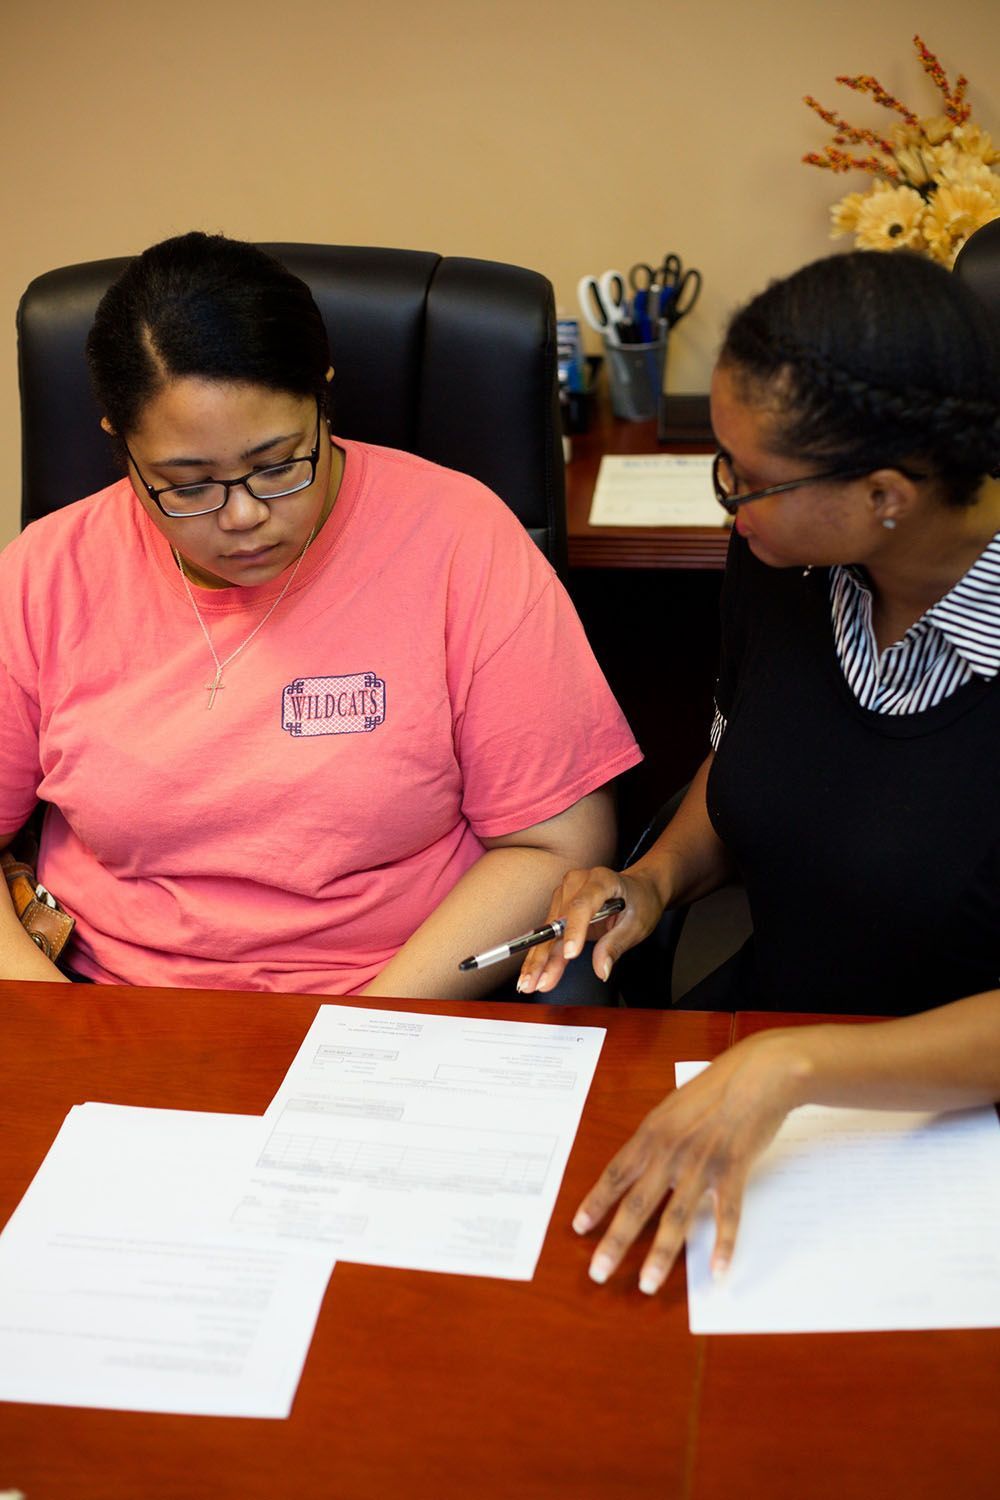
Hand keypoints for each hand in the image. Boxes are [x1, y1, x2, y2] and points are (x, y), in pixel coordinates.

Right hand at [516, 865, 664, 994]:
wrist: (638, 888)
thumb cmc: (640, 902)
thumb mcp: (636, 925)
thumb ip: (615, 945)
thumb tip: (601, 970)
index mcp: (601, 880)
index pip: (582, 905)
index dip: (574, 930)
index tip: (571, 955)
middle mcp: (577, 883)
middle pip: (558, 922)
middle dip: (546, 954)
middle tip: (536, 979)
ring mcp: (565, 894)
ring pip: (549, 932)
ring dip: (539, 959)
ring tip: (530, 983)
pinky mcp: (559, 908)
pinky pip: (550, 935)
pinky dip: (542, 956)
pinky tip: (534, 974)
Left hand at [573, 1031, 805, 1292]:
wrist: (759, 1074)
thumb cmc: (716, 1087)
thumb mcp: (674, 1107)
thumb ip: (657, 1137)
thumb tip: (640, 1162)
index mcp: (653, 1133)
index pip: (616, 1173)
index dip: (597, 1202)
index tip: (579, 1228)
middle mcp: (672, 1151)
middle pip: (638, 1203)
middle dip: (616, 1241)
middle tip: (599, 1272)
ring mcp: (703, 1163)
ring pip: (677, 1217)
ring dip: (661, 1254)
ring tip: (647, 1284)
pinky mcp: (735, 1171)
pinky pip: (727, 1216)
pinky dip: (723, 1246)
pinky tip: (717, 1272)